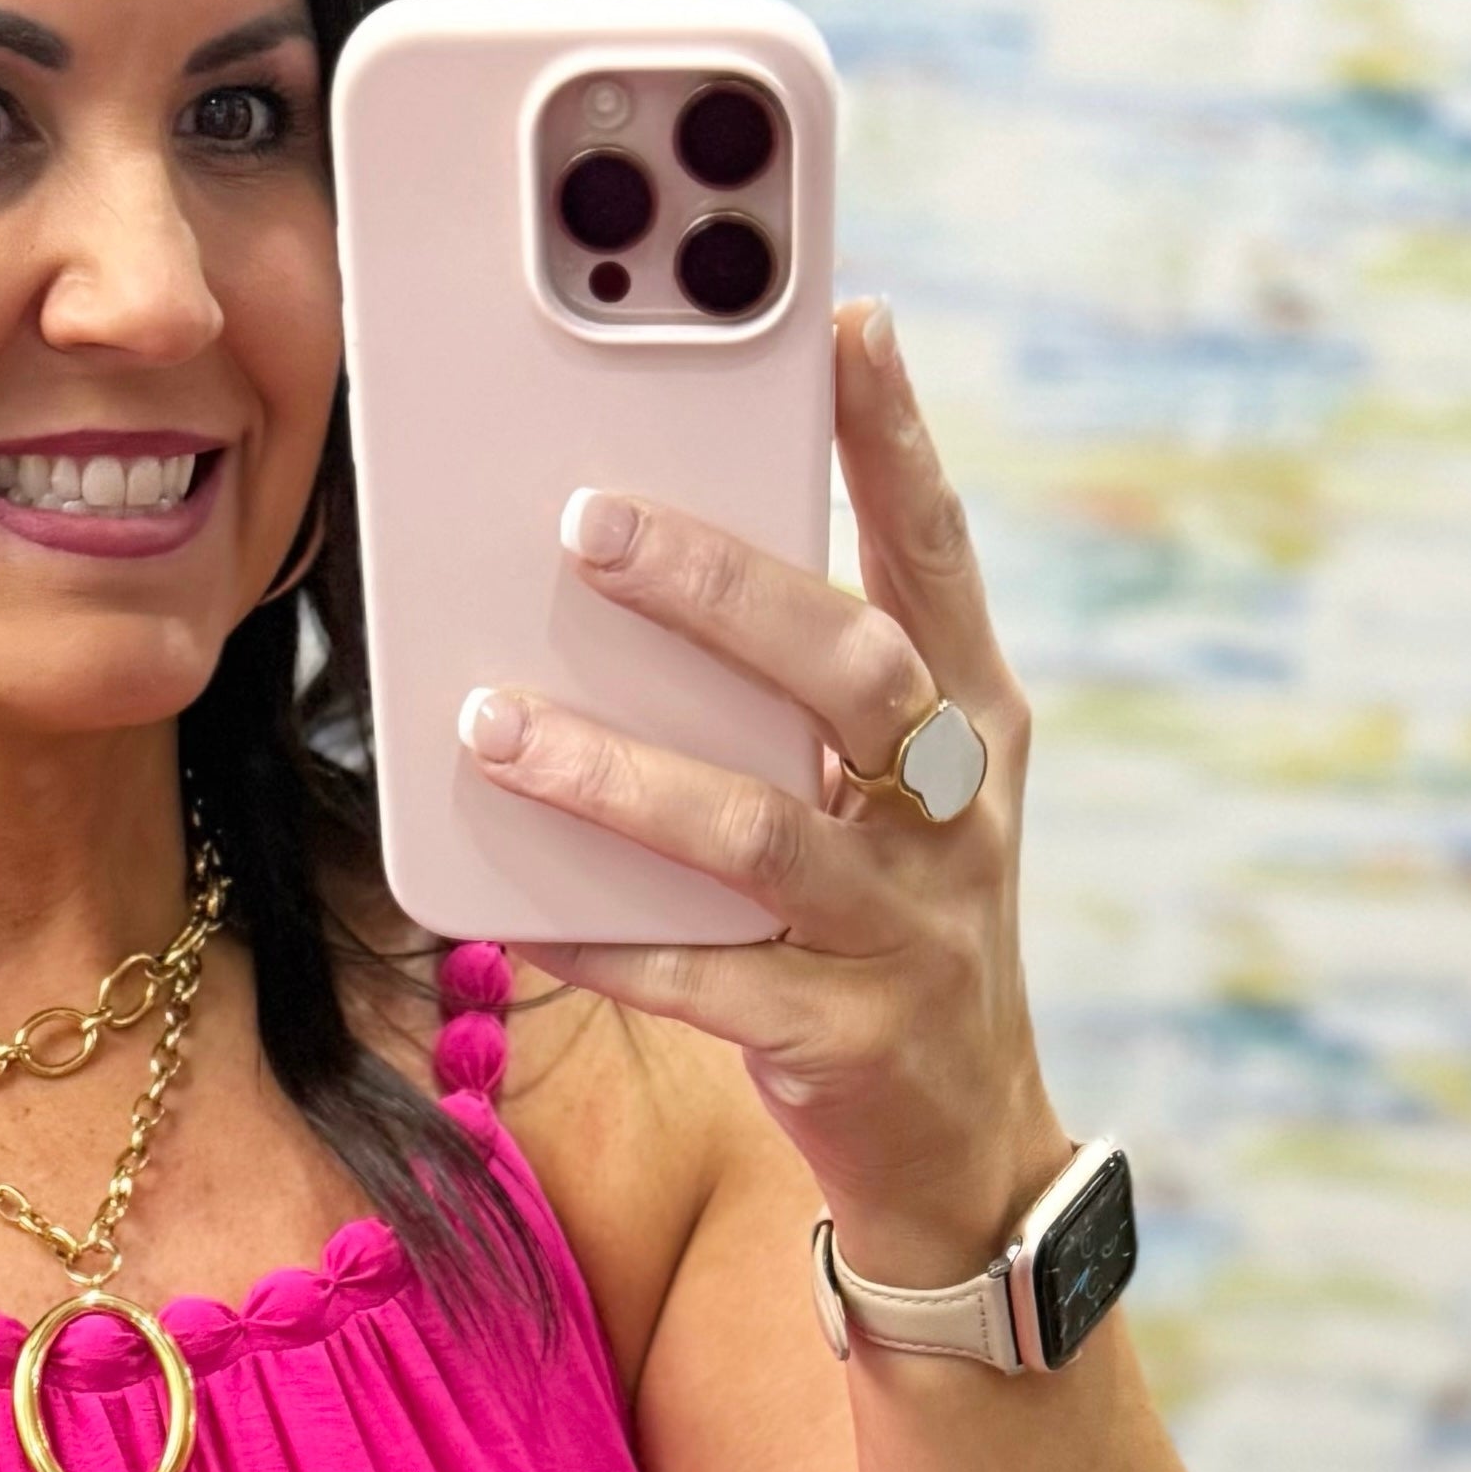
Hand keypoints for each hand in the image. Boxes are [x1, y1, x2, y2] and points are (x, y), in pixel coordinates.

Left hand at [454, 297, 1065, 1284]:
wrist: (963, 1147)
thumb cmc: (891, 925)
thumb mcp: (891, 796)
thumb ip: (809, 690)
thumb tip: (656, 551)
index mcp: (975, 725)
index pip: (938, 558)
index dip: (895, 442)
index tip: (843, 324)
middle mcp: (955, 816)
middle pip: (847, 672)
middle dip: (718, 590)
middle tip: (585, 522)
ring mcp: (904, 932)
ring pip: (757, 832)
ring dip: (618, 774)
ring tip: (495, 722)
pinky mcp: (838, 1039)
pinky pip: (699, 980)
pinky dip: (601, 939)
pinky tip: (508, 908)